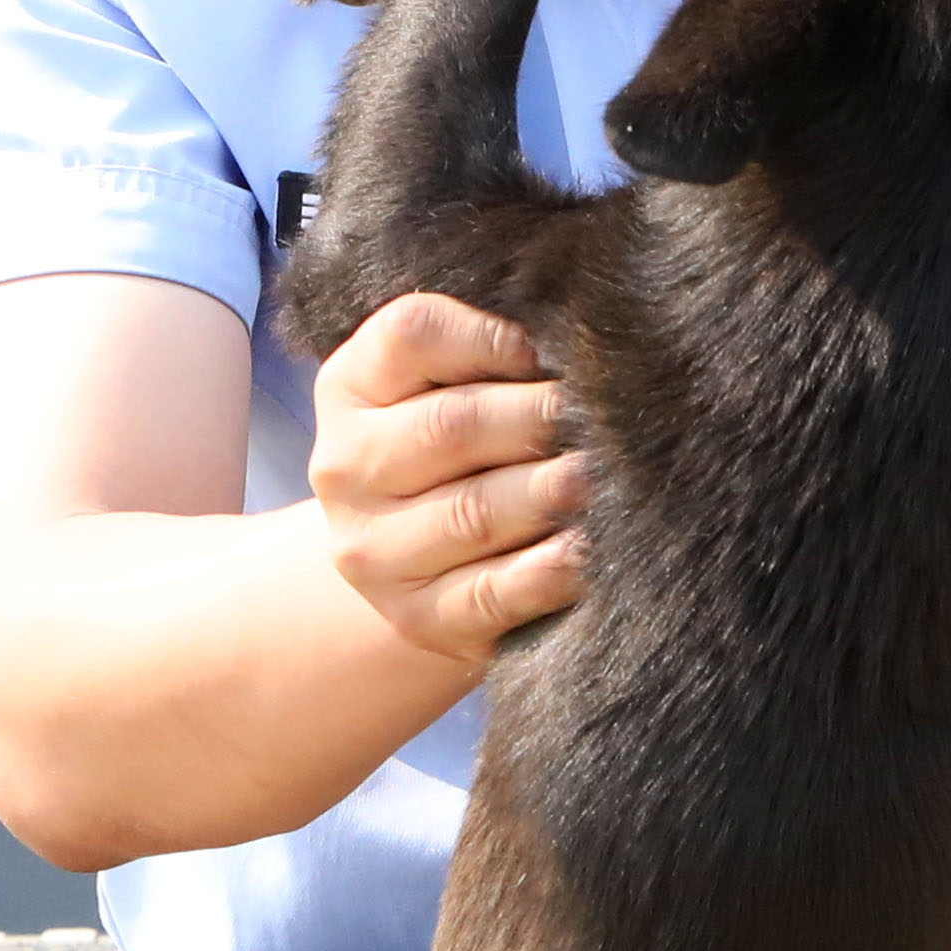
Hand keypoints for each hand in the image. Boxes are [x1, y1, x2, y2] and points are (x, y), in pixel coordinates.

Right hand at [312, 291, 584, 666]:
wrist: (415, 559)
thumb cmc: (459, 445)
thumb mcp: (447, 381)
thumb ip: (490, 348)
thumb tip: (576, 336)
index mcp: (349, 387)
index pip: (411, 334)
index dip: (488, 336)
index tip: (543, 351)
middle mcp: (345, 467)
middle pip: (450, 426)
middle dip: (538, 419)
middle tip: (604, 417)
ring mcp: (374, 550)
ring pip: (472, 512)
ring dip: (548, 493)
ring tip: (602, 478)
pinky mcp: (419, 617)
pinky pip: (492, 594)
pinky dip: (547, 571)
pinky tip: (587, 550)